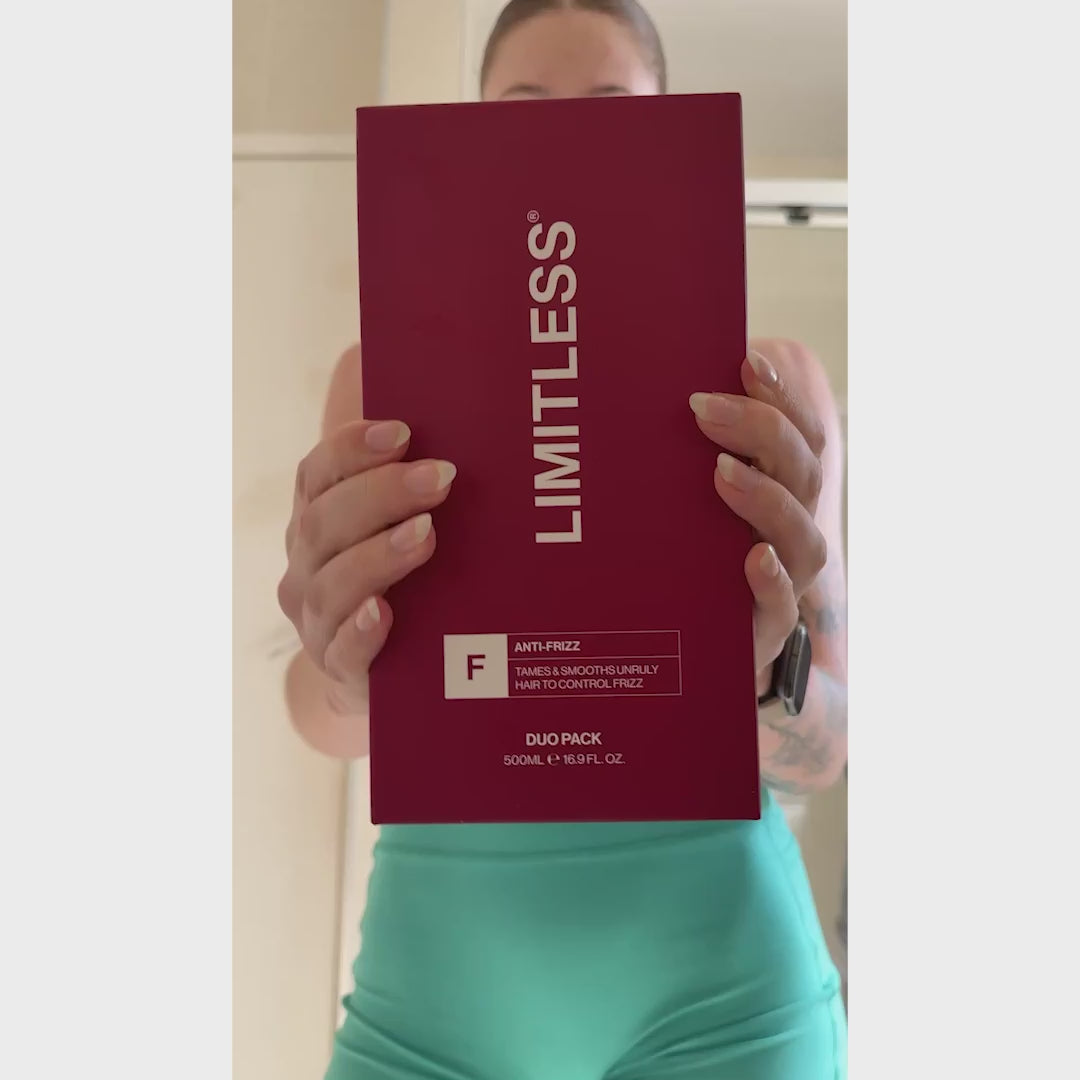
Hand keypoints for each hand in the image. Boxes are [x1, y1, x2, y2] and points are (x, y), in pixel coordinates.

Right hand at [277, 419, 455, 708]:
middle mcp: (307, 566)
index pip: (317, 474)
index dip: (351, 448)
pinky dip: (360, 630)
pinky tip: (383, 612)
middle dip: (382, 494)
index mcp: (316, 519)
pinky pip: (342, 650)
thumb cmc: (406, 581)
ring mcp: (317, 620)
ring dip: (378, 554)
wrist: (387, 671)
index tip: (403, 432)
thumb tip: (458, 426)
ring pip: (331, 584)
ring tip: (426, 535)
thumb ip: (414, 483)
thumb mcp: (403, 528)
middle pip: (324, 522)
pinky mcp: (339, 668)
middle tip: (441, 478)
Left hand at [689, 346, 827, 687]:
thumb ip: (667, 459)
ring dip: (767, 497)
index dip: (780, 395)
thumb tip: (630, 394)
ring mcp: (780, 581)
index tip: (746, 359)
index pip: (797, 432)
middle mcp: (786, 530)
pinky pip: (783, 609)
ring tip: (722, 472)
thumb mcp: (670, 504)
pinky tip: (754, 558)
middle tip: (703, 409)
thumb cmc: (671, 561)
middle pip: (803, 472)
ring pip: (803, 537)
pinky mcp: (762, 632)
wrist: (675, 655)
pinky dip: (773, 581)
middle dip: (762, 430)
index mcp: (774, 489)